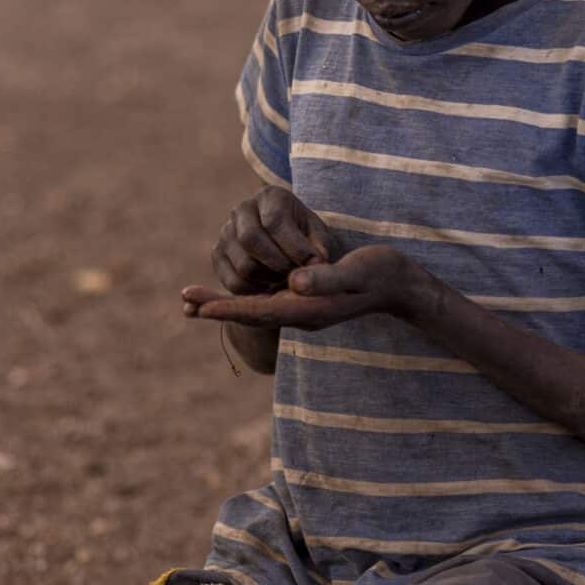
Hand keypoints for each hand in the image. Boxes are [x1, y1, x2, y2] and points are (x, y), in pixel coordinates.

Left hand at [182, 245, 429, 331]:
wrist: (401, 285)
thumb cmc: (380, 273)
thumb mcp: (355, 271)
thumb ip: (326, 277)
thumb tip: (294, 281)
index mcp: (309, 309)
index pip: (260, 310)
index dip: (230, 307)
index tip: (201, 306)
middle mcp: (301, 313)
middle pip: (251, 313)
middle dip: (217, 307)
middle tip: (183, 302)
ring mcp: (303, 309)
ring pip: (255, 309)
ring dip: (225, 305)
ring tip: (194, 301)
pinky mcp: (306, 300)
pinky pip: (266, 303)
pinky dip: (243, 299)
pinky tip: (229, 293)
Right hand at [211, 185, 340, 296]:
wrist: (287, 243)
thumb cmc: (306, 237)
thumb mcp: (318, 236)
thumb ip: (320, 246)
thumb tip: (316, 262)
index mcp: (270, 196)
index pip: (274, 220)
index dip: (295, 246)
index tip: (313, 263)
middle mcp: (242, 210)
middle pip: (251, 239)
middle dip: (279, 263)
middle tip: (298, 275)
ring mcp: (225, 232)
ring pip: (243, 264)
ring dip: (270, 279)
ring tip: (287, 279)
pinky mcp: (218, 256)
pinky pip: (234, 282)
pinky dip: (256, 291)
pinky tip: (271, 286)